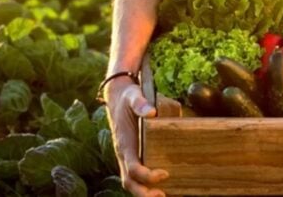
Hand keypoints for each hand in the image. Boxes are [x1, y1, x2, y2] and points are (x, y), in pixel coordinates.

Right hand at [104, 77, 168, 196]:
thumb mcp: (133, 95)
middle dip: (143, 193)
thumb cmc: (128, 97)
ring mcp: (127, 156)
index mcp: (124, 143)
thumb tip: (151, 112)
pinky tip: (163, 186)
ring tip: (163, 195)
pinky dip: (146, 185)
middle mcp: (124, 153)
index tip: (164, 173)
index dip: (147, 175)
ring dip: (144, 192)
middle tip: (162, 195)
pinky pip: (136, 175)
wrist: (118, 97)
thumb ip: (140, 103)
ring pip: (131, 181)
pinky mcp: (132, 156)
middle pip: (129, 182)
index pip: (132, 167)